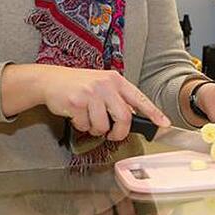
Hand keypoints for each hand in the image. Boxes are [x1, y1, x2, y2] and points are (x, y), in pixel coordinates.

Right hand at [40, 66, 169, 140]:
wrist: (50, 80)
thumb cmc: (79, 85)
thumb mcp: (102, 85)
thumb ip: (117, 98)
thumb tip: (132, 118)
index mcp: (116, 80)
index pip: (140, 99)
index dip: (154, 113)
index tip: (164, 124)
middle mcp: (106, 85)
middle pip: (124, 118)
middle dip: (119, 132)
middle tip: (112, 135)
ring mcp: (91, 93)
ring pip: (103, 125)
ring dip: (96, 129)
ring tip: (89, 119)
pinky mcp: (76, 102)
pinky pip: (86, 126)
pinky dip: (81, 126)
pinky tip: (76, 115)